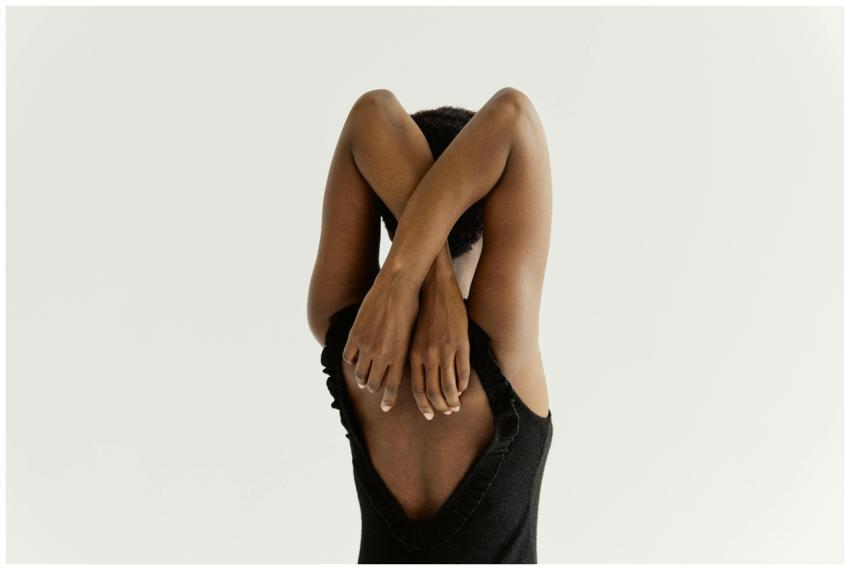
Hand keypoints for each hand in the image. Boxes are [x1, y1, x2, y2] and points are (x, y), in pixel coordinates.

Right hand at [342, 270, 418, 409]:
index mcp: (399, 356)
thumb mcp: (413, 334)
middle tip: (374, 390)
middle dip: (374, 389)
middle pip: (374, 383)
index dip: (387, 400)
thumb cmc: (412, 308)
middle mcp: (382, 354)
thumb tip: (402, 366)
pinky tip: (354, 361)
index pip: (391, 387)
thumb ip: (405, 352)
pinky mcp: (355, 334)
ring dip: (362, 378)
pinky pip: (348, 356)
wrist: (398, 286)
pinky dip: (351, 362)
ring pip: (360, 373)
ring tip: (364, 380)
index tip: (385, 408)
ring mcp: (367, 345)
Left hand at [408, 274, 470, 419]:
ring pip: (450, 385)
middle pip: (434, 391)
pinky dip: (463, 384)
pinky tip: (463, 388)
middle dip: (440, 407)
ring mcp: (446, 350)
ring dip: (453, 400)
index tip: (429, 414)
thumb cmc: (421, 311)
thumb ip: (414, 356)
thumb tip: (416, 378)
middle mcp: (428, 355)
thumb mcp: (411, 335)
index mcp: (414, 354)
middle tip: (446, 413)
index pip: (418, 389)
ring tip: (456, 406)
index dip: (424, 405)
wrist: (435, 288)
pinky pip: (463, 371)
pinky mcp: (462, 343)